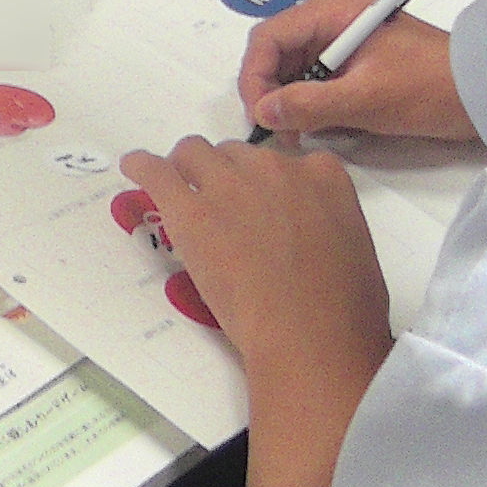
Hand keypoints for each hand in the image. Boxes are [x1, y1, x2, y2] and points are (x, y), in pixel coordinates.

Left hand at [121, 137, 391, 386]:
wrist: (309, 333)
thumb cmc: (344, 307)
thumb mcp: (353, 245)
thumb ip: (328, 221)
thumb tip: (313, 234)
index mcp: (322, 174)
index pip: (283, 160)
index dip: (264, 183)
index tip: (258, 204)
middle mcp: (274, 167)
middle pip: (234, 154)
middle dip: (224, 175)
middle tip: (217, 209)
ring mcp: (230, 184)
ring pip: (194, 153)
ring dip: (186, 170)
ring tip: (177, 190)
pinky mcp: (191, 210)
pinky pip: (155, 171)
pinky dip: (142, 166)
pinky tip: (132, 168)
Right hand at [239, 0, 478, 141]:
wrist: (483, 94)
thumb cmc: (429, 87)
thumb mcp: (365, 99)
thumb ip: (309, 105)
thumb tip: (263, 113)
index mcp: (331, 11)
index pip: (268, 38)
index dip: (255, 77)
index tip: (259, 117)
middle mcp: (330, 20)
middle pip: (275, 53)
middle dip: (268, 92)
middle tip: (275, 132)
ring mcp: (340, 42)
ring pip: (290, 70)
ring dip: (287, 103)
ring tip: (296, 135)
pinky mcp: (351, 64)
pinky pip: (313, 82)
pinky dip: (307, 106)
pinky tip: (315, 128)